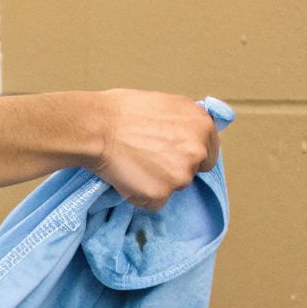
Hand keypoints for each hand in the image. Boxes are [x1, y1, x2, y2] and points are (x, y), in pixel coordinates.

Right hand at [85, 89, 220, 211]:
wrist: (97, 127)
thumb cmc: (124, 110)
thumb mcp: (167, 104)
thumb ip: (185, 123)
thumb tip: (187, 135)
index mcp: (203, 126)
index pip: (208, 153)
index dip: (189, 155)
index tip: (173, 156)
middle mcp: (198, 151)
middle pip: (192, 172)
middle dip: (173, 169)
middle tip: (148, 159)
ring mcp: (181, 176)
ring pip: (173, 188)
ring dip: (157, 183)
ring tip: (134, 165)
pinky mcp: (161, 194)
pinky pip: (154, 202)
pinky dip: (142, 195)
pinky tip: (128, 177)